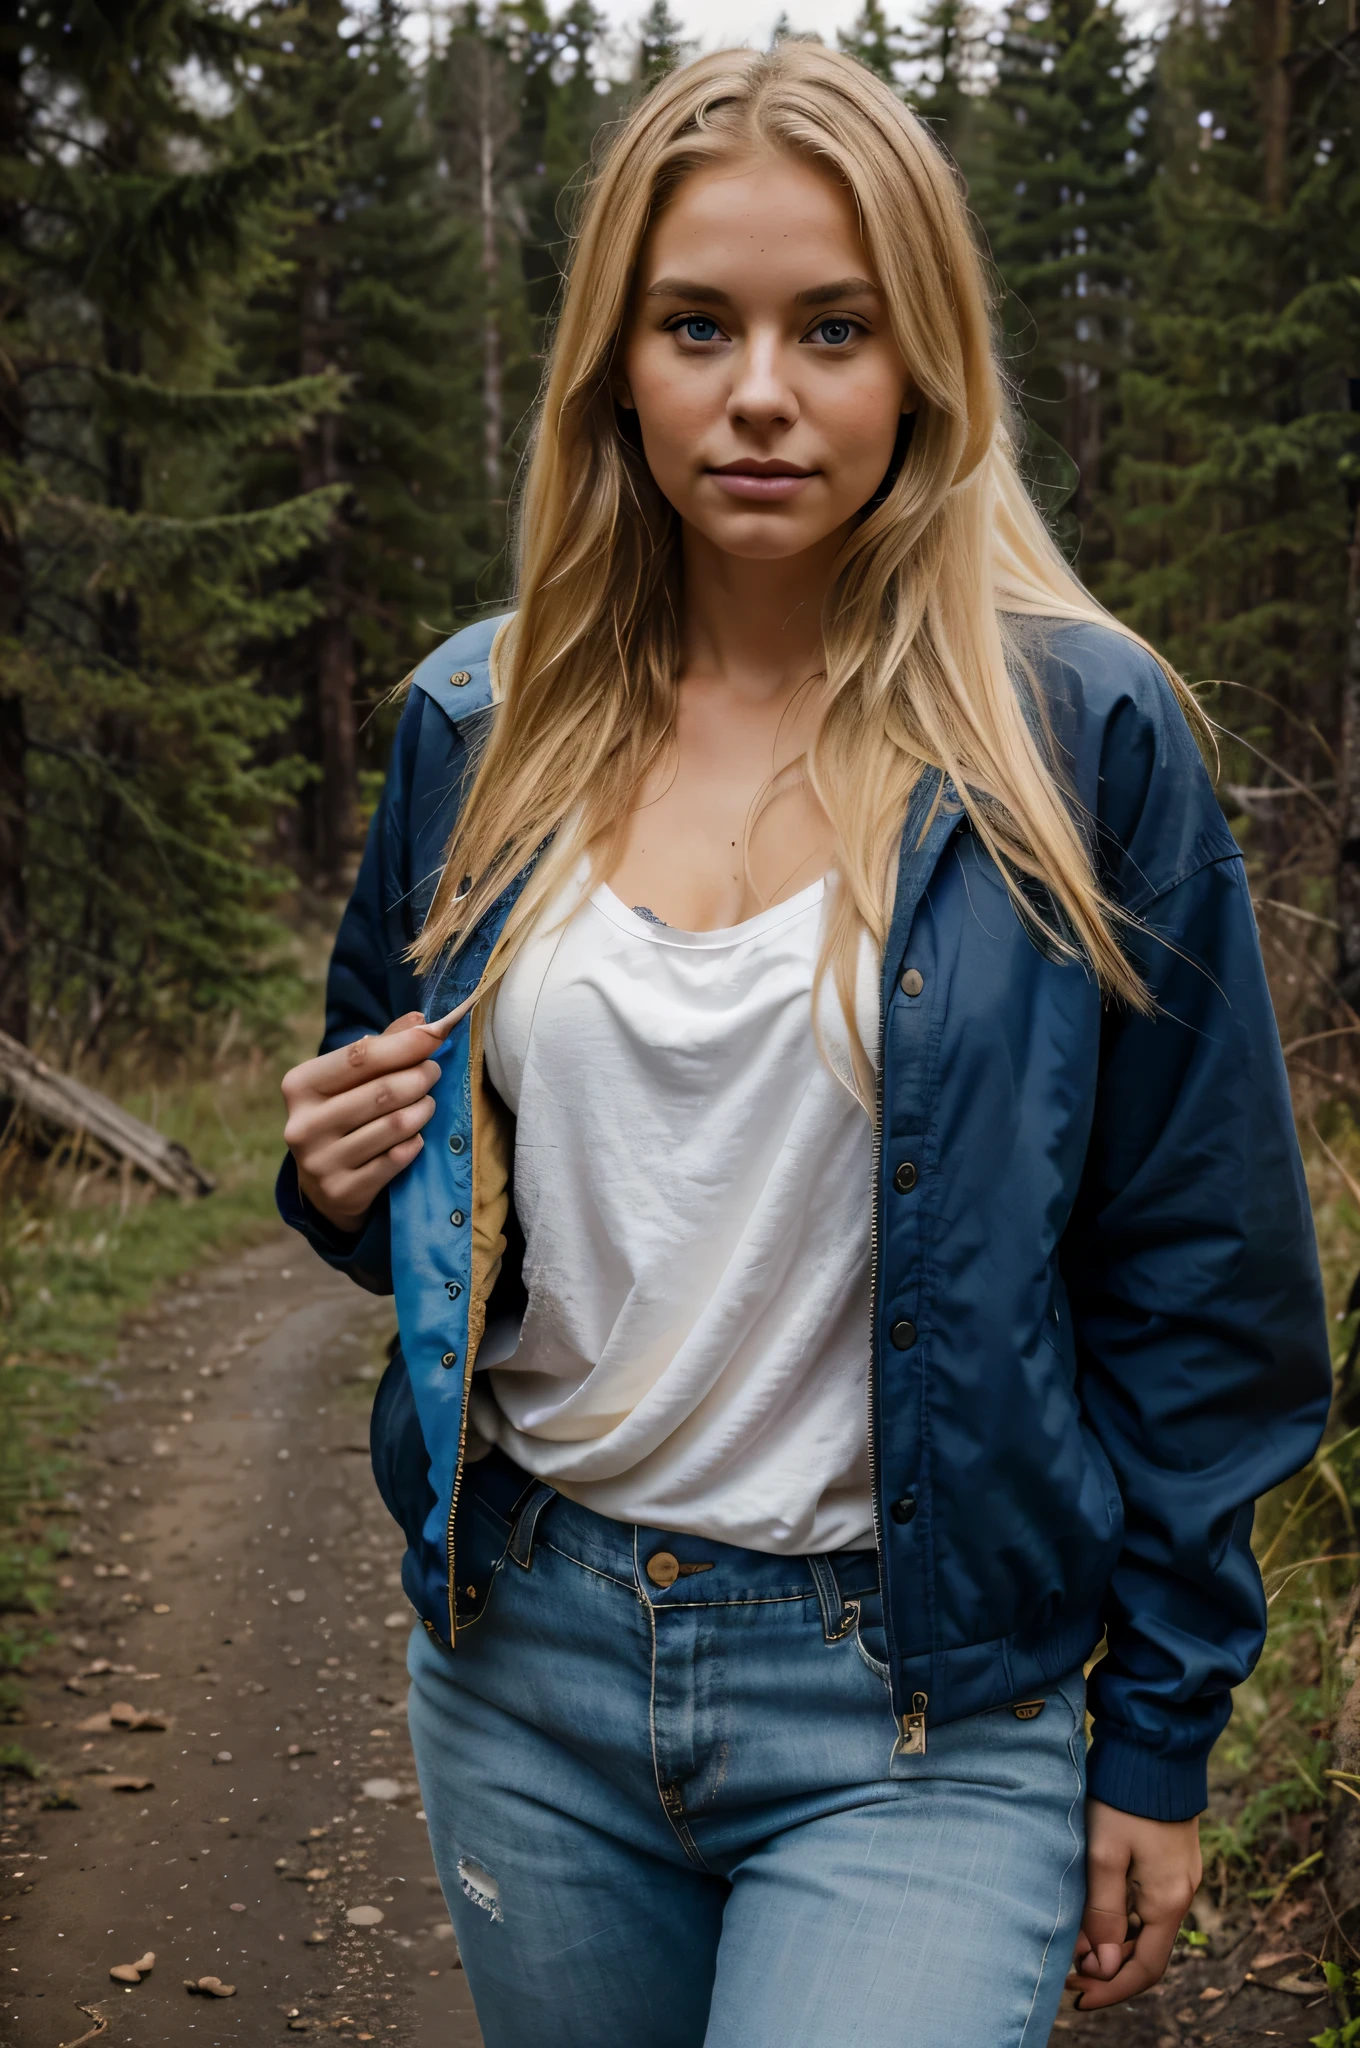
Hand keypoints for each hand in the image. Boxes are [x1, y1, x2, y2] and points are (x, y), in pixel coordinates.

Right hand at [281, 1002, 469, 1233]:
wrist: (324, 1188)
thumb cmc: (342, 1118)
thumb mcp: (348, 1082)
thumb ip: (382, 1049)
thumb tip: (420, 1021)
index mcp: (300, 1086)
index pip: (359, 1057)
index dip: (403, 1044)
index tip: (435, 1034)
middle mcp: (303, 1124)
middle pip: (380, 1091)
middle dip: (419, 1076)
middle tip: (434, 1071)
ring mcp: (321, 1162)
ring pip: (393, 1126)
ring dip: (422, 1110)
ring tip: (428, 1103)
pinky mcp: (343, 1191)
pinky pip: (396, 1160)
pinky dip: (414, 1144)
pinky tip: (417, 1137)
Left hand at [1067, 1799, 1201, 2009]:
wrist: (1154, 1749)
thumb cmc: (1124, 1798)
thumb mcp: (1105, 1854)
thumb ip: (1104, 1912)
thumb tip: (1104, 1966)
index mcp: (1169, 1900)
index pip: (1146, 1968)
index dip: (1113, 1988)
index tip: (1078, 1997)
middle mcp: (1181, 1892)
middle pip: (1148, 1951)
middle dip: (1109, 1968)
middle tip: (1068, 1972)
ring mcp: (1179, 1874)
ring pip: (1148, 1928)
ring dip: (1115, 1944)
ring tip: (1076, 1945)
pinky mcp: (1170, 1857)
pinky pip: (1149, 1904)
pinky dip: (1124, 1919)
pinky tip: (1096, 1912)